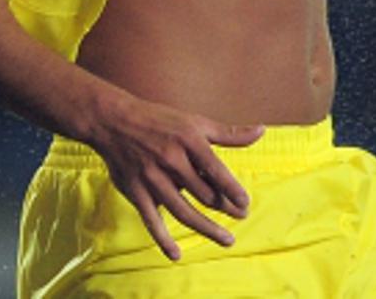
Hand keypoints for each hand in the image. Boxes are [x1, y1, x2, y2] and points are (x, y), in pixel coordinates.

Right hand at [86, 96, 262, 260]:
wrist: (114, 121)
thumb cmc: (159, 121)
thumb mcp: (194, 122)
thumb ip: (228, 133)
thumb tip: (261, 131)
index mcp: (188, 141)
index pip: (216, 171)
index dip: (233, 190)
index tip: (245, 203)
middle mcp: (171, 160)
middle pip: (204, 193)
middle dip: (225, 208)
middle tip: (240, 217)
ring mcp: (153, 178)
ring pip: (184, 211)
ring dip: (207, 228)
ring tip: (227, 239)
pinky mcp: (136, 191)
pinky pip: (151, 220)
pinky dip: (163, 239)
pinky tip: (176, 254)